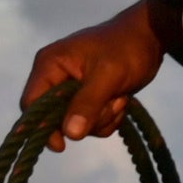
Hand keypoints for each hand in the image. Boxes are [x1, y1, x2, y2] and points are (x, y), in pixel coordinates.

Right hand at [20, 0, 172, 147]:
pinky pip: (91, 123)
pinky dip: (108, 118)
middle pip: (56, 119)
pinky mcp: (88, 98)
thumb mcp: (108, 75)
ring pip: (76, 124)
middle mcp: (55, 78)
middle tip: (110, 104)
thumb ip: (87, 103)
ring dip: (101, 118)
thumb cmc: (126, 48)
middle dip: (86, 119)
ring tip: (118, 97)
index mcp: (50, 65)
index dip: (43, 126)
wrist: (150, 38)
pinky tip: (120, 100)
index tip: (62, 144)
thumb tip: (70, 133)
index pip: (32, 103)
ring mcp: (72, 89)